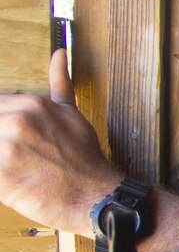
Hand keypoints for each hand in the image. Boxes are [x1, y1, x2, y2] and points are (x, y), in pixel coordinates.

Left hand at [0, 49, 120, 234]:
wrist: (97, 196)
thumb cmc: (85, 160)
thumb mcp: (73, 114)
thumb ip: (60, 83)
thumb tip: (59, 54)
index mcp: (30, 104)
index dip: (2, 128)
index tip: (10, 138)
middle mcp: (17, 121)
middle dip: (0, 144)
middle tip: (18, 157)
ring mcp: (7, 148)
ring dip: (0, 159)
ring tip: (17, 168)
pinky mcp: (1, 176)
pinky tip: (11, 181)